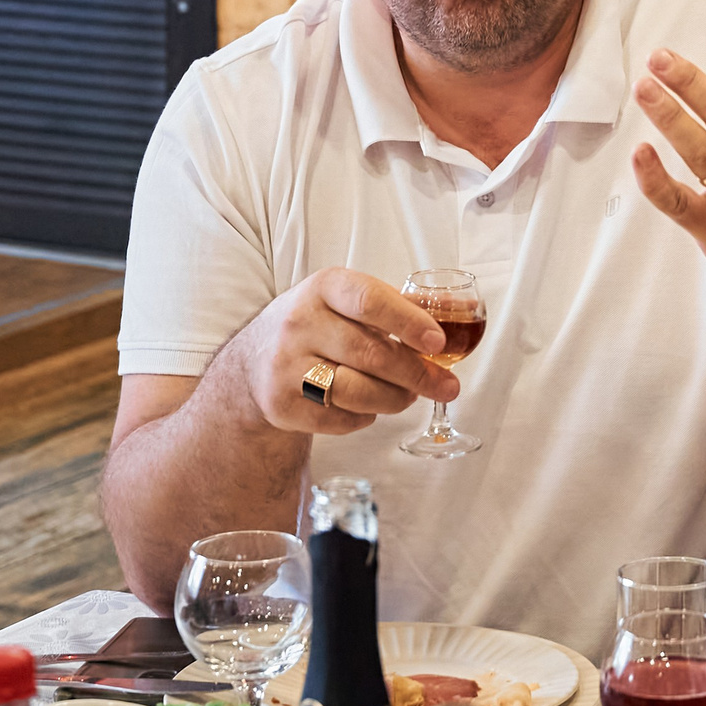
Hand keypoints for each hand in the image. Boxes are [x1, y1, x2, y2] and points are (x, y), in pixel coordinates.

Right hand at [215, 267, 453, 436]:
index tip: (438, 343)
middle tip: (447, 385)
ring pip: (357, 391)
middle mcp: (299, 322)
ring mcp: (286, 365)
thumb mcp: (345, 300)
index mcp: (323, 287)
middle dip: (417, 374)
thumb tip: (452, 323)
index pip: (370, 301)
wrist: (253, 361)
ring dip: (395, 399)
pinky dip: (365, 416)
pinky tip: (367, 404)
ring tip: (408, 396)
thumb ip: (396, 308)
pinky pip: (340, 418)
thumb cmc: (317, 326)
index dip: (409, 323)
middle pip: (371, 354)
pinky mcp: (281, 404)